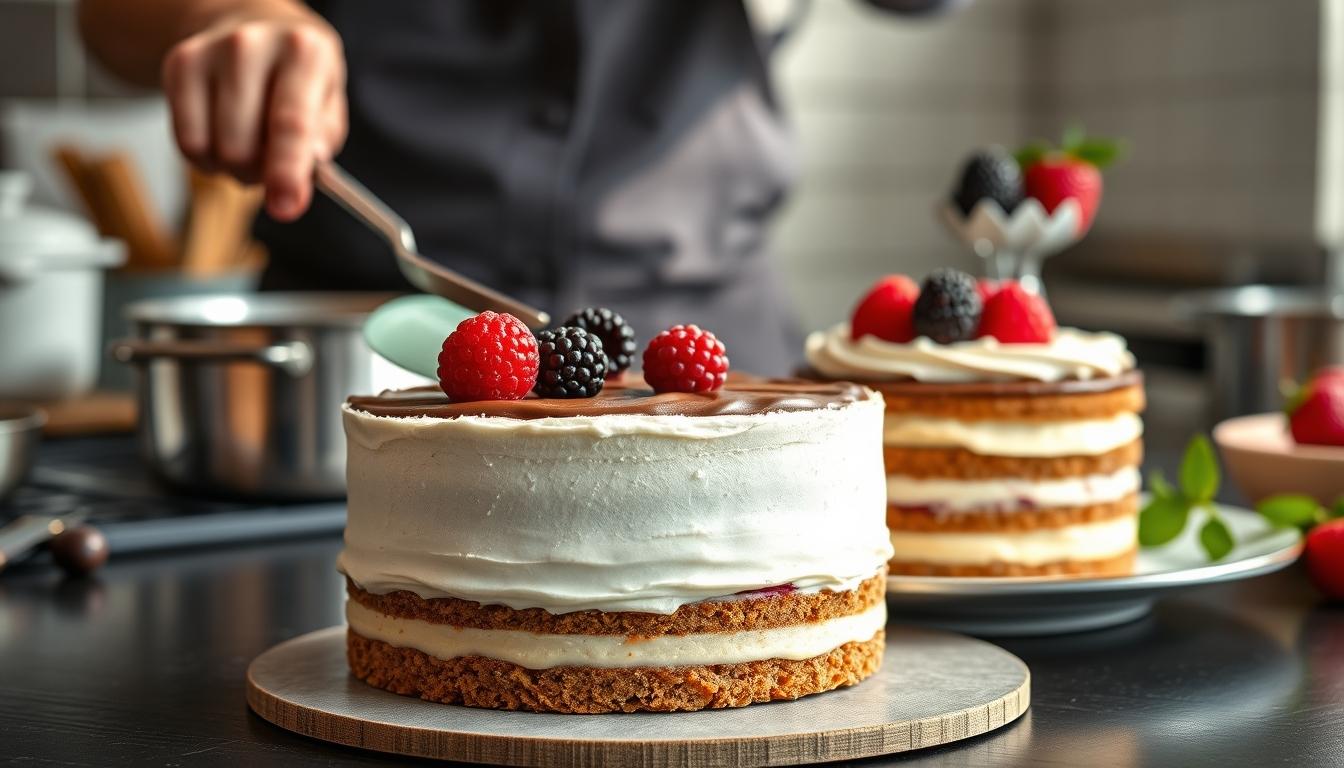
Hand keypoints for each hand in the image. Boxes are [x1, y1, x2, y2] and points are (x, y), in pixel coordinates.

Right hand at [161, 14, 346, 220]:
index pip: (290, 123)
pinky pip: (186, 143)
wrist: (256, 26)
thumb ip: (320, 144)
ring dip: (234, 169)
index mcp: (304, 52)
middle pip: (243, 146)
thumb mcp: (328, 104)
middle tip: (273, 161)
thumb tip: (300, 181)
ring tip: (250, 145)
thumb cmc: (299, 77)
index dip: (287, 172)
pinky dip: (206, 159)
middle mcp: (252, 45)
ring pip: (213, 149)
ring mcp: (209, 51)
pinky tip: (222, 138)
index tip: (286, 208)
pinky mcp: (179, 64)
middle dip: (261, 173)